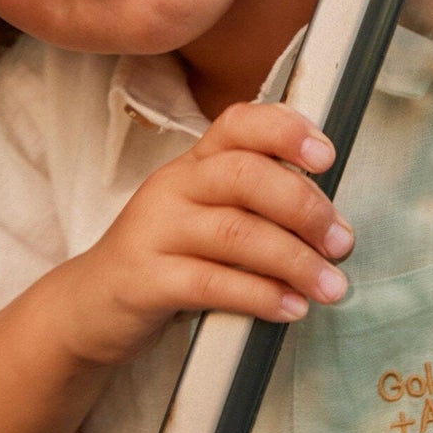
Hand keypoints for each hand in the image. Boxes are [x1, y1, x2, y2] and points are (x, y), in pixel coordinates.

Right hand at [57, 102, 353, 366]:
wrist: (90, 305)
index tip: (327, 157)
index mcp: (194, 164)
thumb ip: (257, 208)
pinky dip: (259, 296)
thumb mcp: (206, 217)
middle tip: (341, 242)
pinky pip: (211, 283)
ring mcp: (155, 232)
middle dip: (303, 206)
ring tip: (330, 285)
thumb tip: (333, 223)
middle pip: (243, 175)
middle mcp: (173, 187)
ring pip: (234, 233)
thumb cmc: (168, 258)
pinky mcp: (145, 280)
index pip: (238, 124)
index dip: (285, 131)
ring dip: (294, 260)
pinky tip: (290, 308)